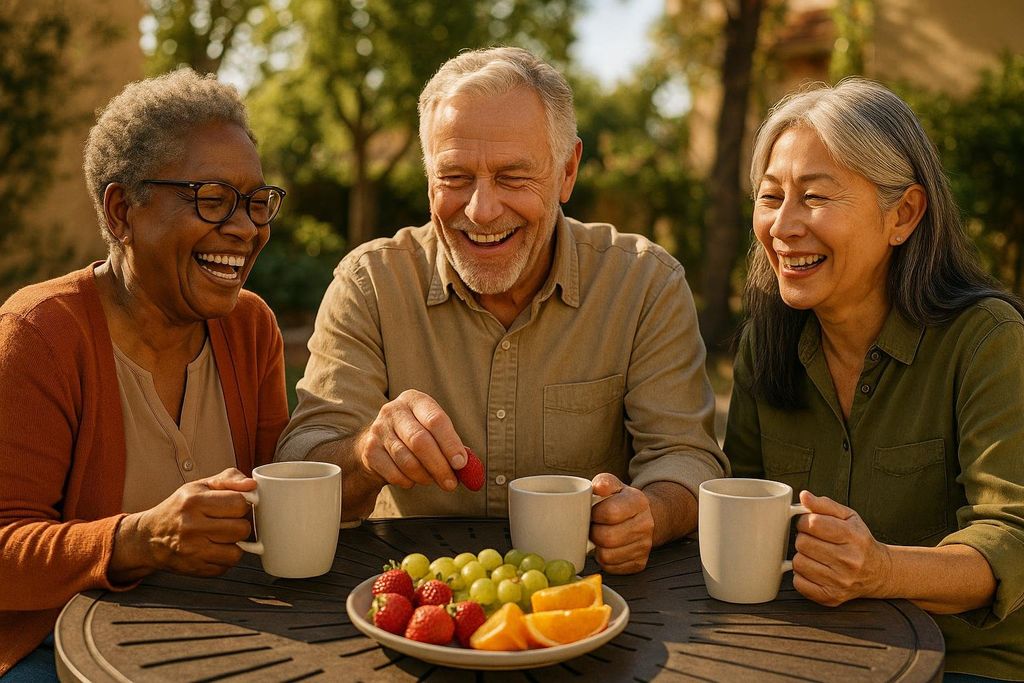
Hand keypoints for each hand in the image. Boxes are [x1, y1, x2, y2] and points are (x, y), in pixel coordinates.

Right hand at [111, 468, 256, 580]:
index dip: (243, 504)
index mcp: (194, 501)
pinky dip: (224, 559)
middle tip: (229, 522)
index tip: (236, 505)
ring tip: (222, 536)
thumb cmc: (179, 508)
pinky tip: (213, 549)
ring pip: (237, 552)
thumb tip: (252, 485)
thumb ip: (229, 480)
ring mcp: (192, 551)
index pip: (239, 503)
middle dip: (240, 525)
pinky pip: (226, 567)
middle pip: (242, 529)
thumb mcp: (200, 486)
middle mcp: (192, 527)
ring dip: (234, 544)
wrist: (149, 537)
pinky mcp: (195, 569)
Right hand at [356, 389, 466, 491]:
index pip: (436, 419)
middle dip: (439, 466)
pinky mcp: (369, 450)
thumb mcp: (433, 432)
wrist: (376, 444)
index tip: (461, 463)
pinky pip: (393, 473)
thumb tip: (469, 467)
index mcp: (415, 400)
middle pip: (420, 441)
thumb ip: (452, 446)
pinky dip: (408, 481)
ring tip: (432, 480)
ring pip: (407, 460)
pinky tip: (412, 479)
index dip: (450, 443)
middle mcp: (394, 410)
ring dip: (424, 476)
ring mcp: (378, 429)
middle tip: (451, 483)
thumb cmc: (413, 435)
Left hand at [589, 473, 654, 573]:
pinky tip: (606, 548)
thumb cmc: (622, 501)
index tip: (592, 512)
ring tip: (599, 537)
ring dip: (597, 548)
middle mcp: (645, 525)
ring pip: (607, 556)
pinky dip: (604, 560)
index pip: (610, 513)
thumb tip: (598, 488)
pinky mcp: (640, 563)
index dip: (594, 514)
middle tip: (592, 527)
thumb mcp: (614, 485)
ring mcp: (644, 546)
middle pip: (607, 537)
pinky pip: (611, 568)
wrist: (645, 516)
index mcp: (638, 502)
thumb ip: (604, 482)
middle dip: (592, 533)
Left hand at [792, 490, 893, 605]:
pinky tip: (815, 570)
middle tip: (814, 540)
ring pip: (798, 563)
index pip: (812, 523)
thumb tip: (804, 496)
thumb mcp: (848, 517)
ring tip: (815, 555)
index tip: (809, 524)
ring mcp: (840, 581)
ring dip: (802, 557)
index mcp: (852, 536)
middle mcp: (849, 560)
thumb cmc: (860, 541)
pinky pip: (799, 583)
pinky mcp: (832, 597)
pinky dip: (802, 576)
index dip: (804, 521)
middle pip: (802, 543)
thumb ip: (824, 504)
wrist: (879, 572)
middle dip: (803, 538)